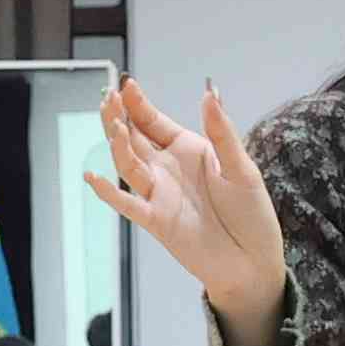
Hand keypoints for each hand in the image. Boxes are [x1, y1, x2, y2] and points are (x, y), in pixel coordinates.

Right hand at [92, 77, 289, 345]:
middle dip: (118, 118)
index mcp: (187, 150)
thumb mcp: (241, 168)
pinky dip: (108, 193)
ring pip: (128, 165)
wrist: (252, 261)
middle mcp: (167, 169)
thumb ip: (222, 133)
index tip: (125, 83)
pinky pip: (128, 204)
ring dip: (117, 146)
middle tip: (107, 97)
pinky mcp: (156, 220)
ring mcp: (158, 194)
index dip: (138, 104)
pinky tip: (92, 178)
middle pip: (133, 139)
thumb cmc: (251, 214)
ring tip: (112, 125)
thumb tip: (210, 92)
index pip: (153, 121)